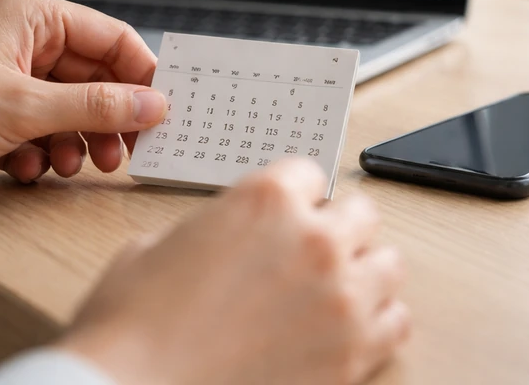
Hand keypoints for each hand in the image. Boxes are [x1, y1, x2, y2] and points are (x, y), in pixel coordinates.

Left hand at [0, 0, 166, 202]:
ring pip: (67, 108)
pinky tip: (24, 170)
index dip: (141, 76)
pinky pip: (37, 129)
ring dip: (74, 141)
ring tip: (72, 167)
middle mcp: (23, 41)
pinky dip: (39, 152)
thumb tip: (154, 105)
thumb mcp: (20, 109)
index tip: (162, 114)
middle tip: (122, 156)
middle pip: (93, 79)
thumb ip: (95, 107)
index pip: (112, 38)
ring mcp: (5, 76)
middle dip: (107, 120)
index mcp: (33, 17)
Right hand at [59, 159, 409, 384]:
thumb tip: (223, 238)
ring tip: (337, 289)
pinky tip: (350, 328)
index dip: (295, 195)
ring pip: (389, 264)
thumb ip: (211, 228)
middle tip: (315, 250)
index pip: (309, 174)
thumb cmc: (132, 331)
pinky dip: (377, 322)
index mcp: (266, 200)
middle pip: (361, 213)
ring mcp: (340, 298)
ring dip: (365, 271)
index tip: (293, 210)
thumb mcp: (156, 247)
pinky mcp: (352, 354)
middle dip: (338, 227)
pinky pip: (396, 323)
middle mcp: (314, 240)